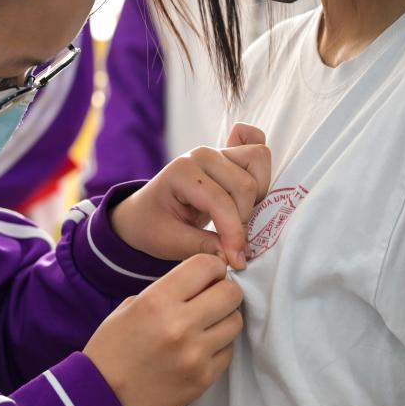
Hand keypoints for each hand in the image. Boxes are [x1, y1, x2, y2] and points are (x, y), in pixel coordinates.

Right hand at [84, 254, 241, 405]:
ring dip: (224, 320)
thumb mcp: (130, 307)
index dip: (212, 268)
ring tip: (205, 326)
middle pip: (231, 293)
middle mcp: (180, 325)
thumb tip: (202, 283)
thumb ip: (167, 291)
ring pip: (236, 322)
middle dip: (224, 292)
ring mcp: (195, 354)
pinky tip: (199, 350)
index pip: (207, 266)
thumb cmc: (111, 350)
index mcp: (157, 301)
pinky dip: (219, 347)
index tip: (208, 277)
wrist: (102, 399)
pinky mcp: (204, 379)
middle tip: (213, 300)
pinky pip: (228, 352)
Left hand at [110, 124, 269, 269]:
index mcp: (182, 172)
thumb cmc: (153, 225)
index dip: (234, 234)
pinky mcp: (229, 154)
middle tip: (232, 241)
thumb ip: (204, 247)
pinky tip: (250, 190)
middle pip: (246, 184)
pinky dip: (260, 167)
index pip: (222, 201)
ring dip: (256, 195)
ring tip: (238, 217)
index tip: (237, 260)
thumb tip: (238, 256)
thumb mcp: (171, 242)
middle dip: (244, 219)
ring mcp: (218, 151)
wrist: (144, 212)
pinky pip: (257, 146)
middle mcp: (203, 155)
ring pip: (257, 161)